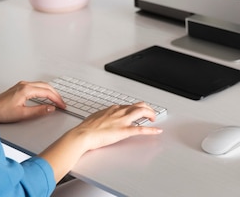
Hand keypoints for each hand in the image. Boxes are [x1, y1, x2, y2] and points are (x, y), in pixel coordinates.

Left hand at [0, 81, 66, 122]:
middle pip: (46, 86)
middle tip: (62, 103)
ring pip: (42, 85)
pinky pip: (36, 86)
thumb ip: (39, 111)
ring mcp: (22, 84)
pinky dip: (44, 90)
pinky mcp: (20, 87)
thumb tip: (51, 108)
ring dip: (51, 91)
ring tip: (56, 100)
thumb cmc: (2, 112)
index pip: (47, 92)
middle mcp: (25, 84)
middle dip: (56, 94)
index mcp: (26, 90)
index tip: (62, 106)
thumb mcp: (22, 114)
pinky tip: (46, 96)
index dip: (57, 99)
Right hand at [40, 102, 162, 180]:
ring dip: (150, 114)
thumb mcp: (95, 117)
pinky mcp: (124, 131)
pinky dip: (151, 130)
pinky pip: (141, 129)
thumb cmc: (85, 128)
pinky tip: (157, 130)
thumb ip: (102, 116)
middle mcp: (119, 112)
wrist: (82, 134)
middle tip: (150, 113)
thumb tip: (102, 118)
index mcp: (112, 109)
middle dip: (147, 108)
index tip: (138, 111)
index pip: (128, 105)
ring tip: (154, 118)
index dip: (135, 108)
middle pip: (138, 105)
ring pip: (142, 111)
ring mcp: (122, 121)